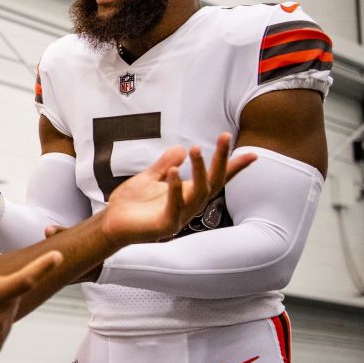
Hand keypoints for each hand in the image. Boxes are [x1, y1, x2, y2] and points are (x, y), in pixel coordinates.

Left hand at [102, 134, 255, 245]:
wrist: (110, 224)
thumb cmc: (131, 204)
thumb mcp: (150, 177)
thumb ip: (166, 164)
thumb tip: (182, 148)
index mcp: (187, 194)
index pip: (216, 180)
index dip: (234, 168)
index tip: (253, 154)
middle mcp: (188, 206)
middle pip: (214, 183)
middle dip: (221, 160)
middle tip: (225, 136)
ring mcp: (179, 217)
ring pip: (199, 193)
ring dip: (199, 170)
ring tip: (195, 149)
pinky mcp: (165, 225)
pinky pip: (174, 205)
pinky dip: (175, 187)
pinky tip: (174, 171)